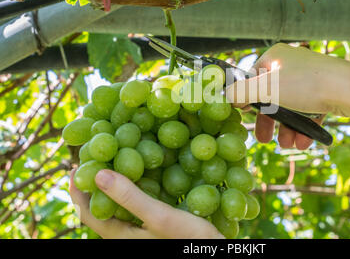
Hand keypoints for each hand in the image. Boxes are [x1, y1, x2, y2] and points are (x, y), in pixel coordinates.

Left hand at [69, 169, 223, 238]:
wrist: (215, 254)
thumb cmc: (188, 240)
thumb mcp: (159, 216)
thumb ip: (129, 197)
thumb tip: (98, 174)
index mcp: (118, 236)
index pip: (86, 211)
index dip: (77, 189)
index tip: (75, 166)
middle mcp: (125, 235)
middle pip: (100, 208)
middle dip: (95, 185)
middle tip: (96, 160)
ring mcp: (139, 232)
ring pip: (117, 207)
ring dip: (114, 186)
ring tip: (117, 163)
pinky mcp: (153, 228)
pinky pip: (134, 207)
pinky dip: (132, 190)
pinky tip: (145, 176)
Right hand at [226, 43, 349, 148]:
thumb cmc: (306, 85)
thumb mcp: (266, 89)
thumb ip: (240, 92)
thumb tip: (224, 96)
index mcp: (276, 56)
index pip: (252, 78)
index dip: (247, 100)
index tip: (244, 117)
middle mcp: (292, 64)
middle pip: (271, 96)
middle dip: (268, 121)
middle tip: (263, 139)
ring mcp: (310, 77)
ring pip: (291, 107)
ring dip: (286, 129)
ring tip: (288, 145)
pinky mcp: (326, 91)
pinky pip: (308, 110)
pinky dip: (304, 126)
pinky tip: (303, 142)